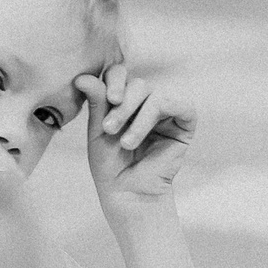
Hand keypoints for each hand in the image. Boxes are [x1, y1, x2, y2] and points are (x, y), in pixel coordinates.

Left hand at [78, 68, 196, 202]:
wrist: (127, 192)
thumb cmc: (110, 163)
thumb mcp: (98, 130)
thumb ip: (96, 102)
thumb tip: (82, 76)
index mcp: (125, 98)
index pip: (121, 74)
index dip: (114, 80)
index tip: (106, 99)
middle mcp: (147, 101)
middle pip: (138, 84)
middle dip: (123, 105)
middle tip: (109, 129)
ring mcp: (167, 111)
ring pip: (155, 95)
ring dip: (138, 118)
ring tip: (126, 143)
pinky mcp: (185, 123)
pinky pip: (180, 105)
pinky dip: (159, 115)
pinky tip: (147, 135)